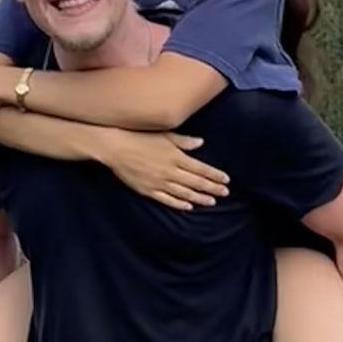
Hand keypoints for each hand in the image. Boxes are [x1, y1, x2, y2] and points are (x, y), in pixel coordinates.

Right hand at [97, 131, 230, 210]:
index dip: (214, 175)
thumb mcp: (164, 135)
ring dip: (199, 198)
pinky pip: (167, 200)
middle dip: (212, 188)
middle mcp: (170, 171)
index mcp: (176, 157)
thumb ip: (183, 141)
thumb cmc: (140, 137)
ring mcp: (159, 182)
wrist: (116, 148)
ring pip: (184, 193)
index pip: (201, 168)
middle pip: (196, 182)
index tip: (226, 180)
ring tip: (211, 202)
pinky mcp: (149, 190)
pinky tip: (188, 206)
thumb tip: (200, 143)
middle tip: (225, 193)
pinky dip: (179, 204)